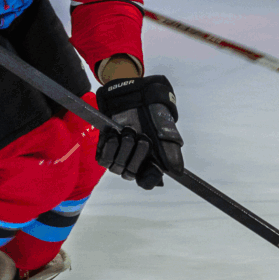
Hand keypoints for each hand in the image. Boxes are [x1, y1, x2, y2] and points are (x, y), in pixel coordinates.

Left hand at [94, 74, 182, 188]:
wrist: (136, 97)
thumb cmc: (153, 116)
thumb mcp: (167, 134)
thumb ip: (171, 154)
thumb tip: (176, 171)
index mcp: (150, 163)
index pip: (146, 182)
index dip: (148, 177)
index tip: (152, 165)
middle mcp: (133, 162)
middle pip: (130, 174)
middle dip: (136, 155)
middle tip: (142, 137)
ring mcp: (118, 155)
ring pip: (116, 167)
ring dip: (123, 148)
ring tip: (129, 131)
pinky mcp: (105, 146)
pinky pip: (103, 158)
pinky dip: (108, 147)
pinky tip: (114, 135)